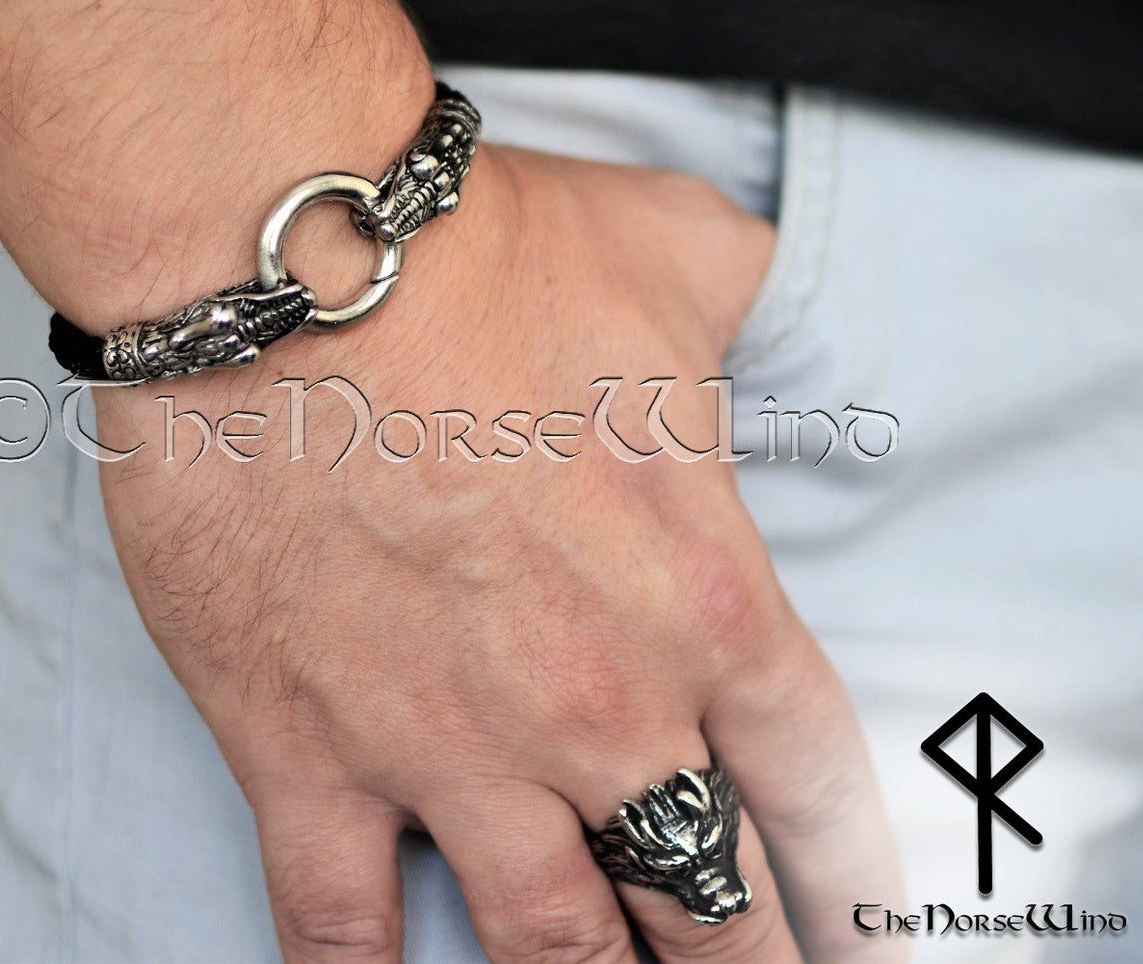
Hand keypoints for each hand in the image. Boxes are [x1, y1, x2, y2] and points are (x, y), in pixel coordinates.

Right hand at [94, 146, 903, 962]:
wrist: (285, 268)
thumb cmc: (477, 255)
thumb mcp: (671, 251)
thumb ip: (736, 294)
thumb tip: (741, 282)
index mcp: (706, 599)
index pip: (817, 789)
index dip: (852, 884)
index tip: (858, 932)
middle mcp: (597, 707)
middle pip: (704, 903)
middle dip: (737, 962)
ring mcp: (448, 747)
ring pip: (551, 943)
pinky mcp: (304, 753)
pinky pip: (340, 921)